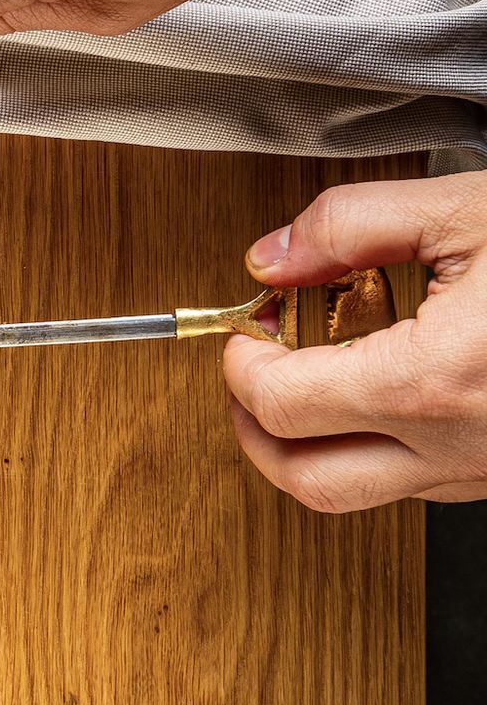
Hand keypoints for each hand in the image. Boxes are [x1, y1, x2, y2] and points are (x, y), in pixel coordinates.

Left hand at [224, 172, 486, 511]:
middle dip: (253, 426)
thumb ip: (353, 225)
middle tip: (252, 368)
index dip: (241, 359)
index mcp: (434, 382)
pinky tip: (381, 392)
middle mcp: (460, 446)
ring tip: (307, 379)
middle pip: (301, 479)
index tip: (249, 325)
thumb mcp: (468, 208)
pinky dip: (374, 450)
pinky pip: (417, 486)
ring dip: (308, 446)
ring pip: (356, 496)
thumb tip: (273, 256)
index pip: (278, 403)